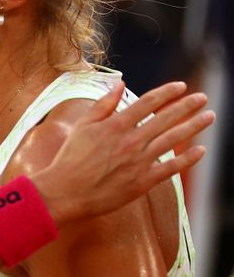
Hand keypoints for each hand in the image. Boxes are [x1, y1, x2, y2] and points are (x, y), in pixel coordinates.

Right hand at [32, 81, 211, 224]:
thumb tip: (120, 85)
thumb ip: (103, 104)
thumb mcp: (82, 125)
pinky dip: (188, 159)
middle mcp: (131, 140)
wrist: (66, 191)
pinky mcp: (143, 181)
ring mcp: (139, 161)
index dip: (167, 92)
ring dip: (194, 126)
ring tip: (209, 116)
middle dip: (187, 106)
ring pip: (173, 139)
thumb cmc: (70, 157)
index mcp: (116, 124)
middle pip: (166, 118)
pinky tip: (200, 150)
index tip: (181, 86)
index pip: (148, 102)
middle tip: (202, 97)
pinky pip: (171, 168)